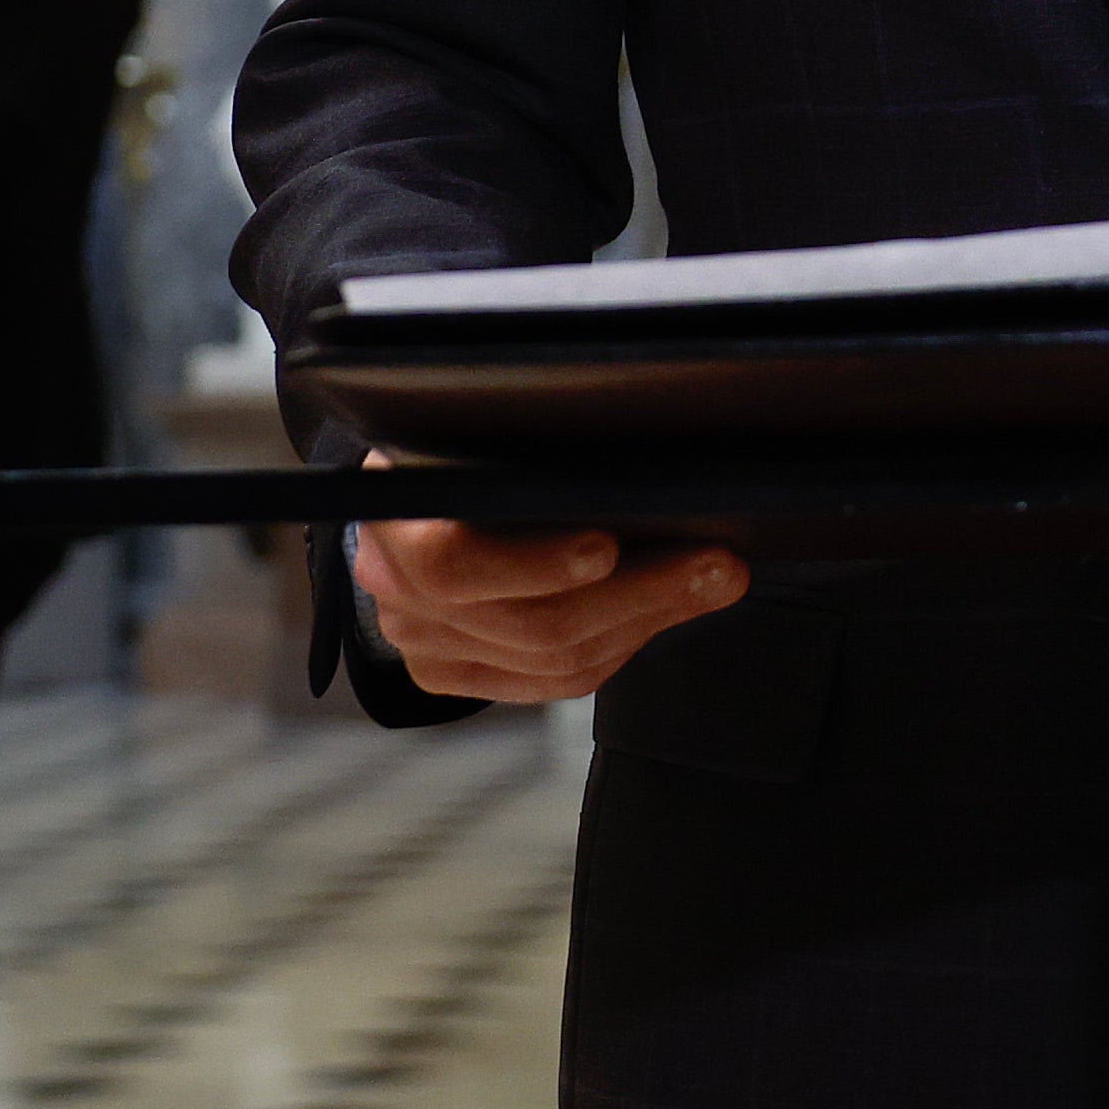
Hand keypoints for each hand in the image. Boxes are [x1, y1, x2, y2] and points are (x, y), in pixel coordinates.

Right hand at [351, 459, 746, 704]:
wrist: (404, 501)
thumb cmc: (449, 449)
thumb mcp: (467, 427)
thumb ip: (523, 446)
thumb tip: (635, 451)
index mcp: (394, 520)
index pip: (453, 563)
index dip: (535, 563)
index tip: (609, 544)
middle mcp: (400, 595)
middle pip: (530, 623)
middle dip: (640, 592)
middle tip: (714, 565)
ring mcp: (428, 646)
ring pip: (555, 660)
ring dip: (648, 619)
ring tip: (711, 582)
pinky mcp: (459, 678)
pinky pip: (554, 682)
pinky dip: (619, 647)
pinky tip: (663, 613)